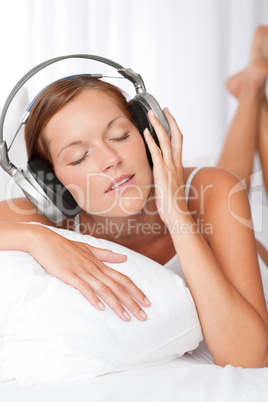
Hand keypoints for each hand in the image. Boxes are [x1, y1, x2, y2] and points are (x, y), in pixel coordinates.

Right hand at [28, 225, 149, 320]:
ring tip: (126, 317)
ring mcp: (82, 272)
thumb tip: (123, 257)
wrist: (45, 241)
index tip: (146, 302)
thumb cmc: (65, 246)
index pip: (123, 279)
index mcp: (99, 264)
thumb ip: (106, 255)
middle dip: (132, 302)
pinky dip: (93, 298)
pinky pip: (84, 288)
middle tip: (143, 316)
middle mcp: (94, 268)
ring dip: (117, 304)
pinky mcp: (70, 275)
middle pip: (118, 287)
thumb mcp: (88, 248)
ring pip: (104, 289)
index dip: (136, 290)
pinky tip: (101, 307)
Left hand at [144, 108, 188, 223]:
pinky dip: (152, 141)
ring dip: (159, 125)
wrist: (178, 216)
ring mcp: (170, 168)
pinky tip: (146, 132)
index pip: (179, 142)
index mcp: (177, 166)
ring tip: (152, 114)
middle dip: (170, 121)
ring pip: (167, 141)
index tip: (169, 118)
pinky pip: (157, 153)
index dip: (174, 129)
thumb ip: (162, 178)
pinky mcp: (162, 173)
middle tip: (163, 109)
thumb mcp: (168, 187)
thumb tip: (155, 174)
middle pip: (176, 136)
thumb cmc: (173, 206)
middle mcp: (175, 164)